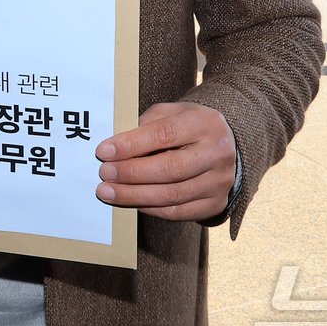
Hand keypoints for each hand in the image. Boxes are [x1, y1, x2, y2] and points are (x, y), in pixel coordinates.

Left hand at [94, 101, 236, 221]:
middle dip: (131, 173)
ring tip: (108, 191)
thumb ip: (145, 125)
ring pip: (172, 195)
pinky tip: (131, 202)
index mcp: (205, 123)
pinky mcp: (215, 203)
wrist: (222, 147)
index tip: (104, 152)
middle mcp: (217, 153)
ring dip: (134, 195)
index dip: (131, 144)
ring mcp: (219, 182)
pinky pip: (178, 212)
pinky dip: (150, 208)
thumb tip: (115, 147)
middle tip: (104, 174)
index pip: (164, 134)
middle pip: (170, 168)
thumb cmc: (187, 127)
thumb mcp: (170, 113)